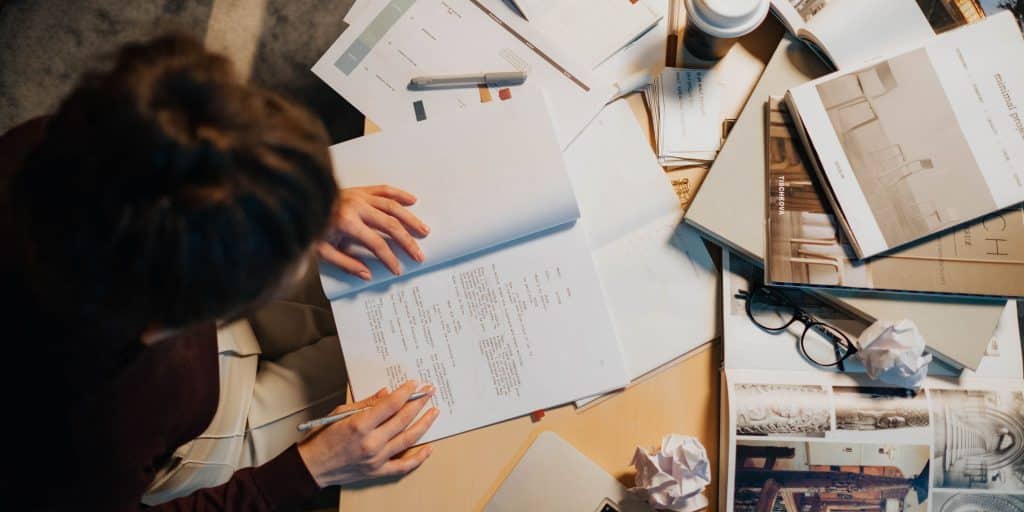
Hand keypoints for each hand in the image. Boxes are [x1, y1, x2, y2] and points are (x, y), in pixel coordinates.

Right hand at [297, 381, 438, 487]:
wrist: (312, 467)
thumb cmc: (322, 438)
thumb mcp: (340, 413)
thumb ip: (366, 403)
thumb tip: (387, 393)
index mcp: (360, 426)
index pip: (391, 405)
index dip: (405, 392)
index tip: (414, 384)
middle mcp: (371, 443)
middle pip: (403, 420)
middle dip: (419, 403)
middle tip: (429, 392)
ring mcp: (376, 459)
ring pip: (408, 440)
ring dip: (424, 424)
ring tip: (434, 412)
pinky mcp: (378, 471)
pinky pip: (404, 466)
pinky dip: (419, 458)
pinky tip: (430, 448)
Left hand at [318, 185, 429, 279]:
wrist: (301, 201)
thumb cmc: (312, 228)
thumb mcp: (322, 251)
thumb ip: (345, 263)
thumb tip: (367, 275)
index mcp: (347, 223)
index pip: (376, 244)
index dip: (389, 259)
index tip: (398, 270)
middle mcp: (357, 207)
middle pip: (390, 225)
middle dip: (407, 242)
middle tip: (418, 255)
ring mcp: (360, 196)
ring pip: (392, 206)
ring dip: (410, 219)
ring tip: (424, 230)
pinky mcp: (361, 190)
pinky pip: (385, 190)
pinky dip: (400, 194)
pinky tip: (413, 200)